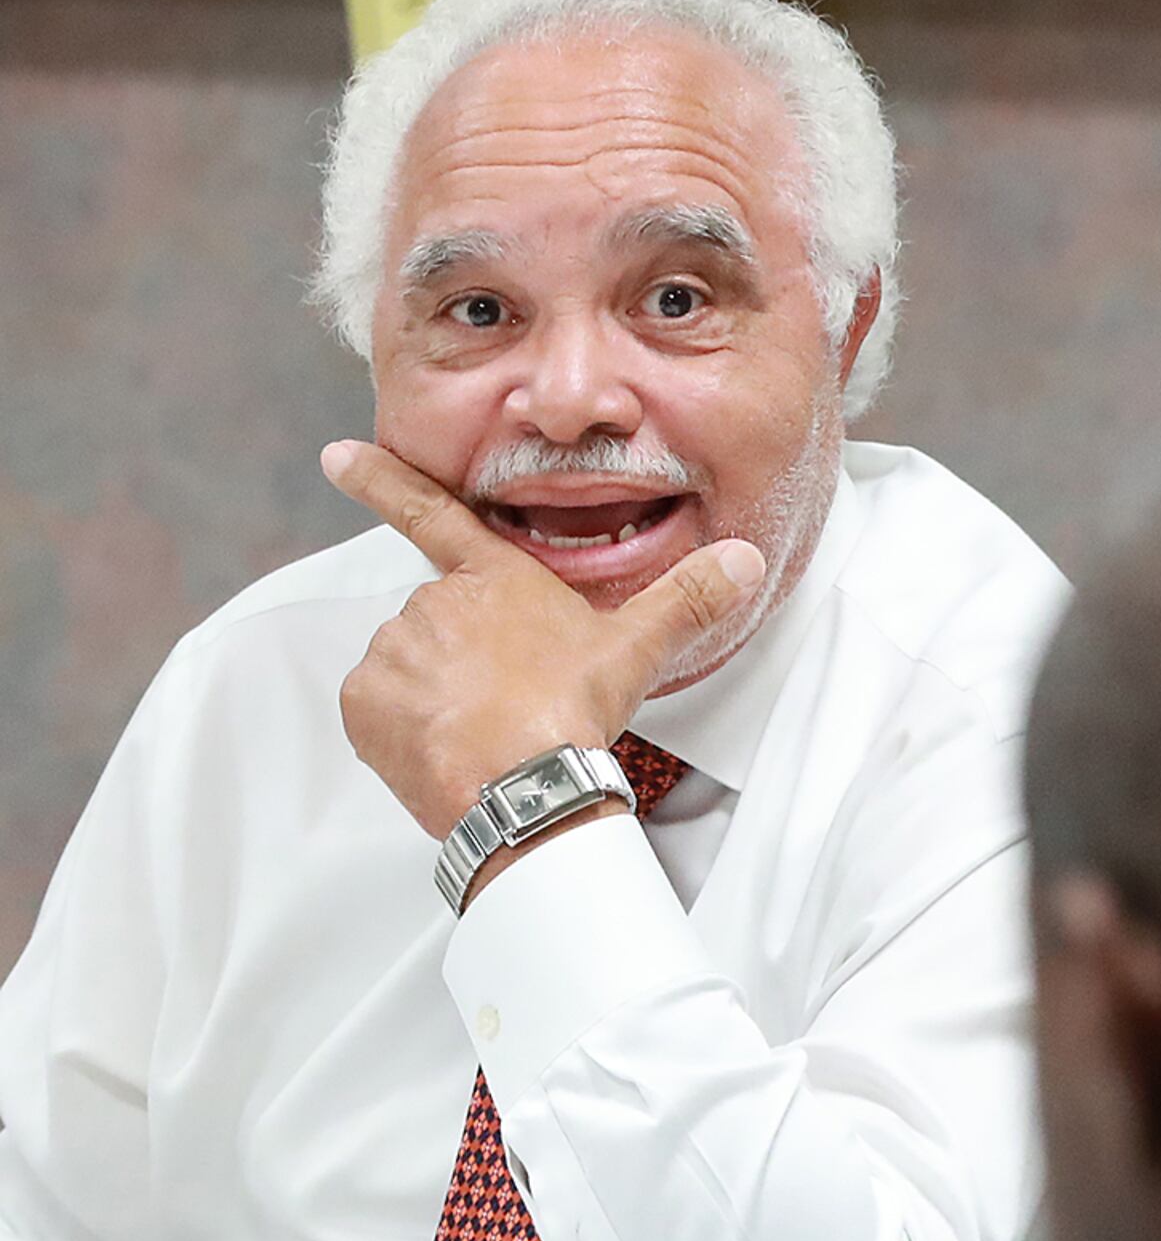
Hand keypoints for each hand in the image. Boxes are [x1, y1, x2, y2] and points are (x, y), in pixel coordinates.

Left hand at [323, 440, 765, 838]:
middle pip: (441, 621)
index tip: (335, 456)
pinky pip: (378, 709)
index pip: (431, 514)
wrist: (525, 784)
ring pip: (410, 666)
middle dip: (466, 656)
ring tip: (486, 730)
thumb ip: (688, 598)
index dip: (381, 480)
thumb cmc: (576, 709)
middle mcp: (432, 604)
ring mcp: (392, 651)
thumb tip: (744, 558)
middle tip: (513, 700)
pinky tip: (447, 746)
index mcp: (494, 578)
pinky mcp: (364, 702)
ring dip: (438, 692)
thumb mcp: (638, 649)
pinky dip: (405, 727)